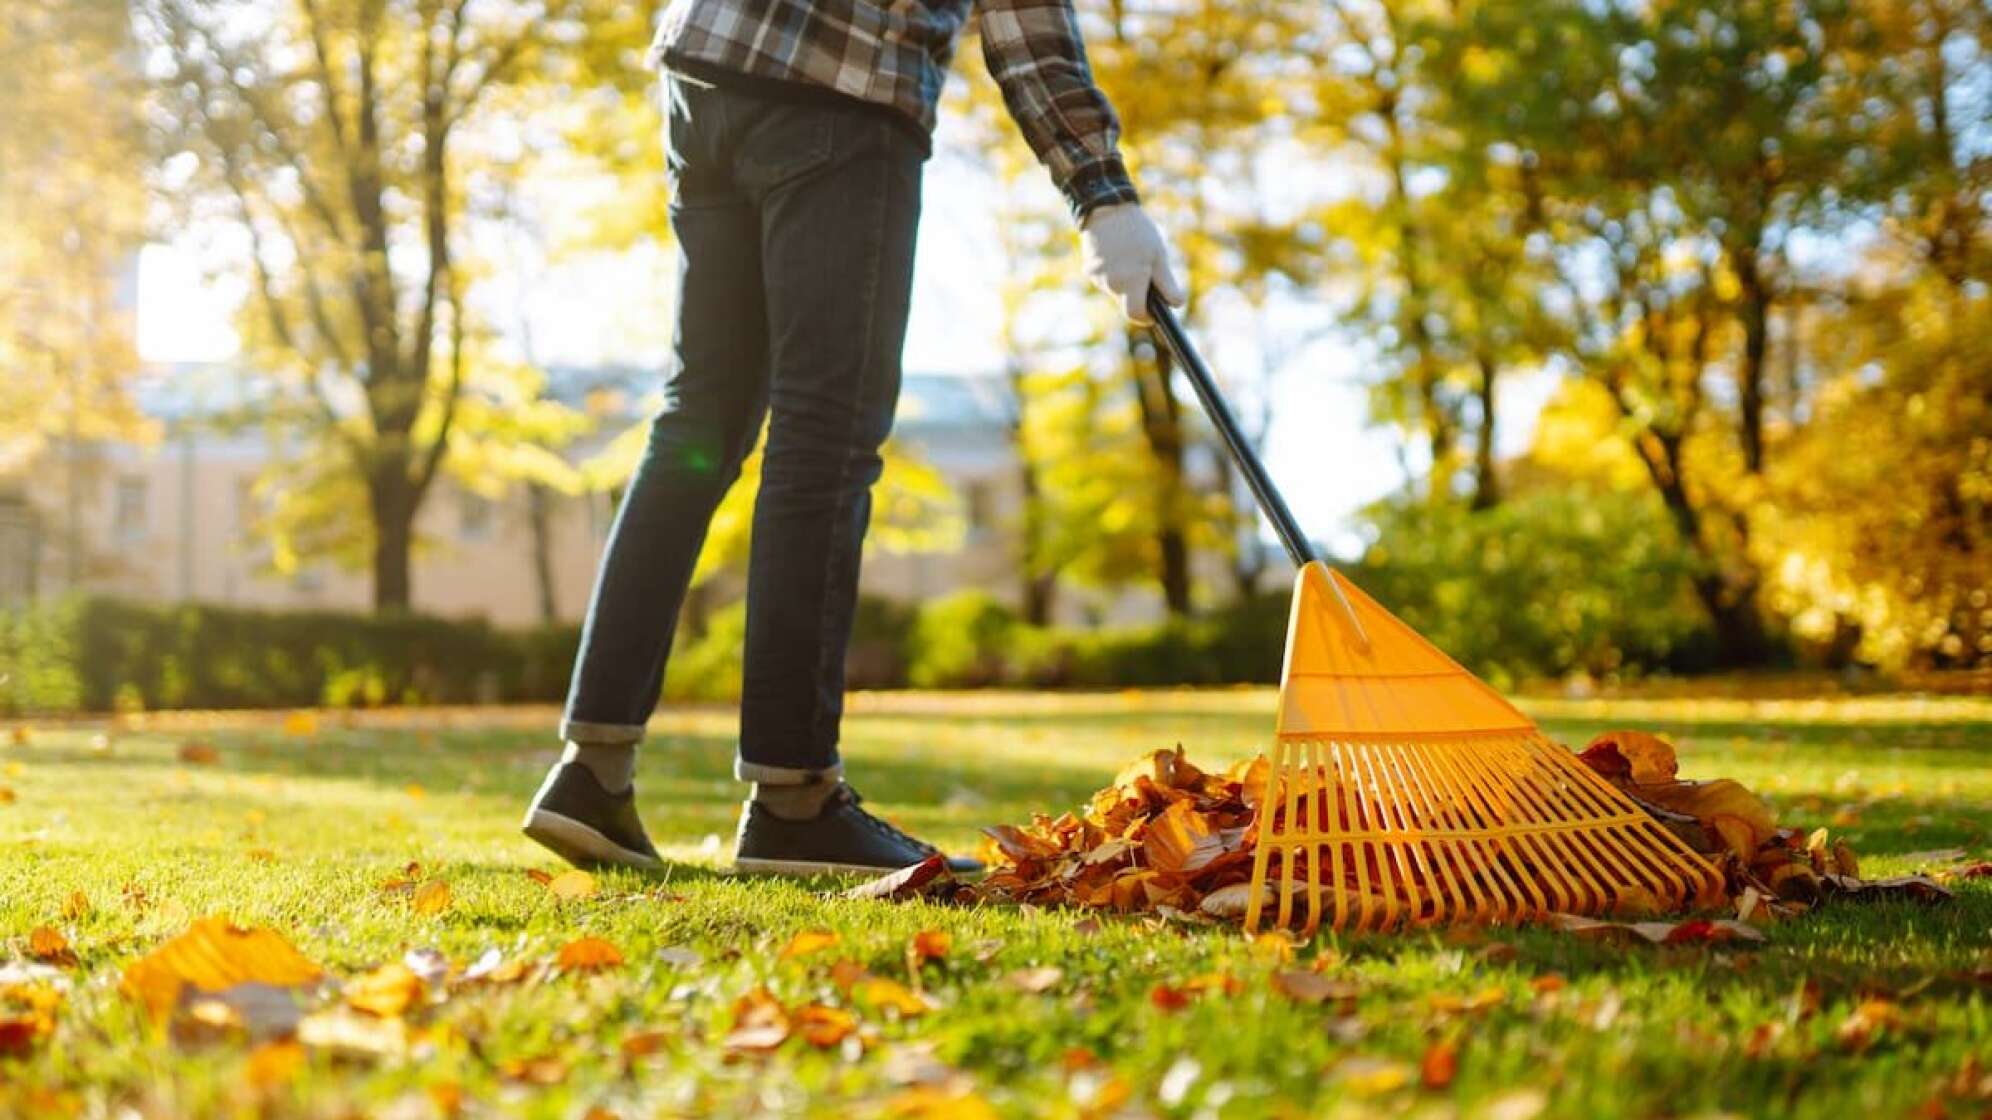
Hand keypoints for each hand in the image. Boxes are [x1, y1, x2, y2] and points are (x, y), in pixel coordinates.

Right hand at [1081, 203, 1185, 324]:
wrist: (1105, 208)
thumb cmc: (1137, 231)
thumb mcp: (1158, 256)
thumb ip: (1166, 284)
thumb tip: (1176, 305)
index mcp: (1130, 282)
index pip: (1135, 315)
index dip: (1146, 317)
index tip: (1154, 312)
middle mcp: (1110, 284)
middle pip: (1126, 302)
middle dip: (1137, 293)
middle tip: (1146, 270)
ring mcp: (1096, 277)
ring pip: (1115, 290)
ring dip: (1125, 281)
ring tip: (1130, 255)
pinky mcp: (1088, 269)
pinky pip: (1105, 279)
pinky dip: (1113, 272)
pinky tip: (1117, 252)